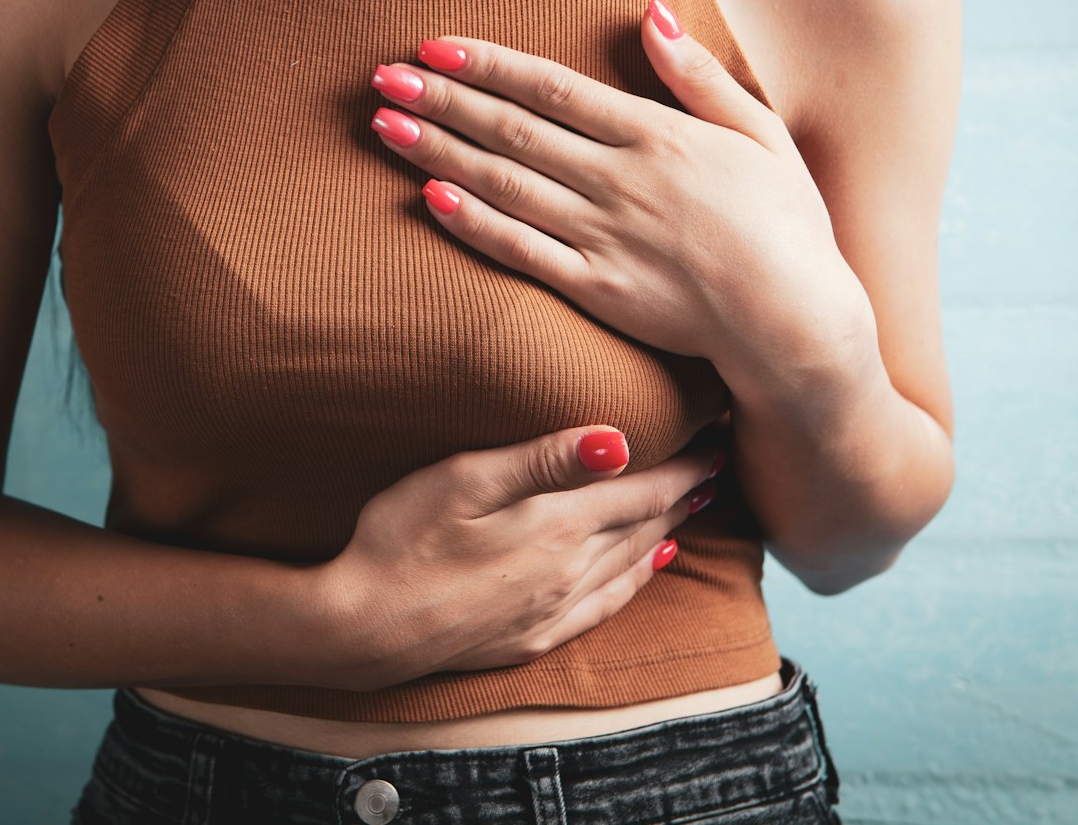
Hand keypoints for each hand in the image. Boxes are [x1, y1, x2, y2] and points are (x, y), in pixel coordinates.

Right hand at [313, 423, 722, 691]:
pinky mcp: (532, 637)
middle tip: (714, 468)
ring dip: (664, 533)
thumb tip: (620, 439)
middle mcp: (569, 571)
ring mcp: (552, 610)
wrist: (363, 626)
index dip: (683, 467)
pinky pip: (605, 607)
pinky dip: (635, 582)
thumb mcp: (464, 480)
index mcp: (557, 524)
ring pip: (630, 564)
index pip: (641, 490)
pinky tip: (645, 570)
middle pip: (642, 526)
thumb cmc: (401, 538)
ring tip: (691, 510)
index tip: (714, 443)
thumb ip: (544, 459)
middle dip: (682, 495)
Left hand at [366, 0, 872, 385]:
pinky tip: (429, 198)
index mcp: (656, 135)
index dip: (487, 65)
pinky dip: (474, 223)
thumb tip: (652, 10)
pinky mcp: (595, 289)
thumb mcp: (760, 132)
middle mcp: (620, 179)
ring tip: (384, 125)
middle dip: (441, 100)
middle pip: (512, 130)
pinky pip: (521, 251)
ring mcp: (603, 235)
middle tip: (382, 76)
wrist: (795, 322)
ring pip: (504, 184)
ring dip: (440, 151)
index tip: (433, 46)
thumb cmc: (787, 225)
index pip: (552, 88)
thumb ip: (698, 75)